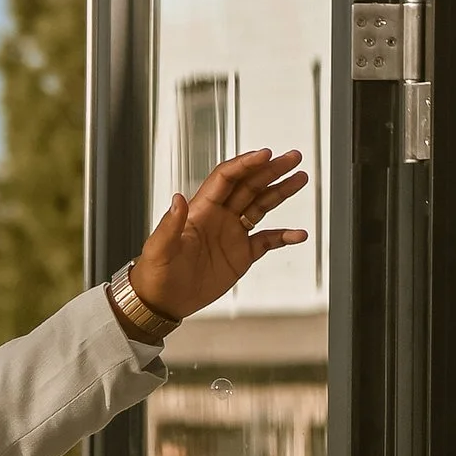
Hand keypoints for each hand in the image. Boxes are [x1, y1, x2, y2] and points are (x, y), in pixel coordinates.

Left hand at [129, 145, 308, 320]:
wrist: (161, 301)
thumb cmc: (155, 273)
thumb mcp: (158, 248)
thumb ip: (170, 224)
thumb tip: (177, 199)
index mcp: (200, 210)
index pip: (226, 178)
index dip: (245, 164)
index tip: (265, 154)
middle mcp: (219, 217)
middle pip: (249, 185)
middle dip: (271, 170)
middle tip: (292, 157)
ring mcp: (232, 234)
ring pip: (261, 205)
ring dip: (280, 192)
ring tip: (300, 178)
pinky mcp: (241, 255)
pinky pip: (267, 240)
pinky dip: (284, 236)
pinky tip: (298, 234)